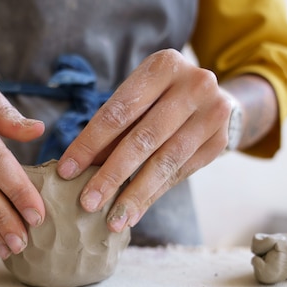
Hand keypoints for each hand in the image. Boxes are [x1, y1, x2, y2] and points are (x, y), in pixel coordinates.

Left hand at [57, 49, 229, 232]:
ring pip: (164, 162)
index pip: (118, 111)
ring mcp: (213, 113)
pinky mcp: (219, 141)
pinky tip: (133, 213)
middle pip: (143, 139)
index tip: (66, 171)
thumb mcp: (138, 99)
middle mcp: (195, 84)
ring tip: (112, 220)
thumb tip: (77, 169)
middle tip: (87, 202)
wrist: (214, 98)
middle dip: (111, 175)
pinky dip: (152, 195)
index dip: (89, 144)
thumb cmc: (160, 98)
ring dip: (134, 195)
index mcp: (164, 66)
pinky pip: (179, 174)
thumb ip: (113, 129)